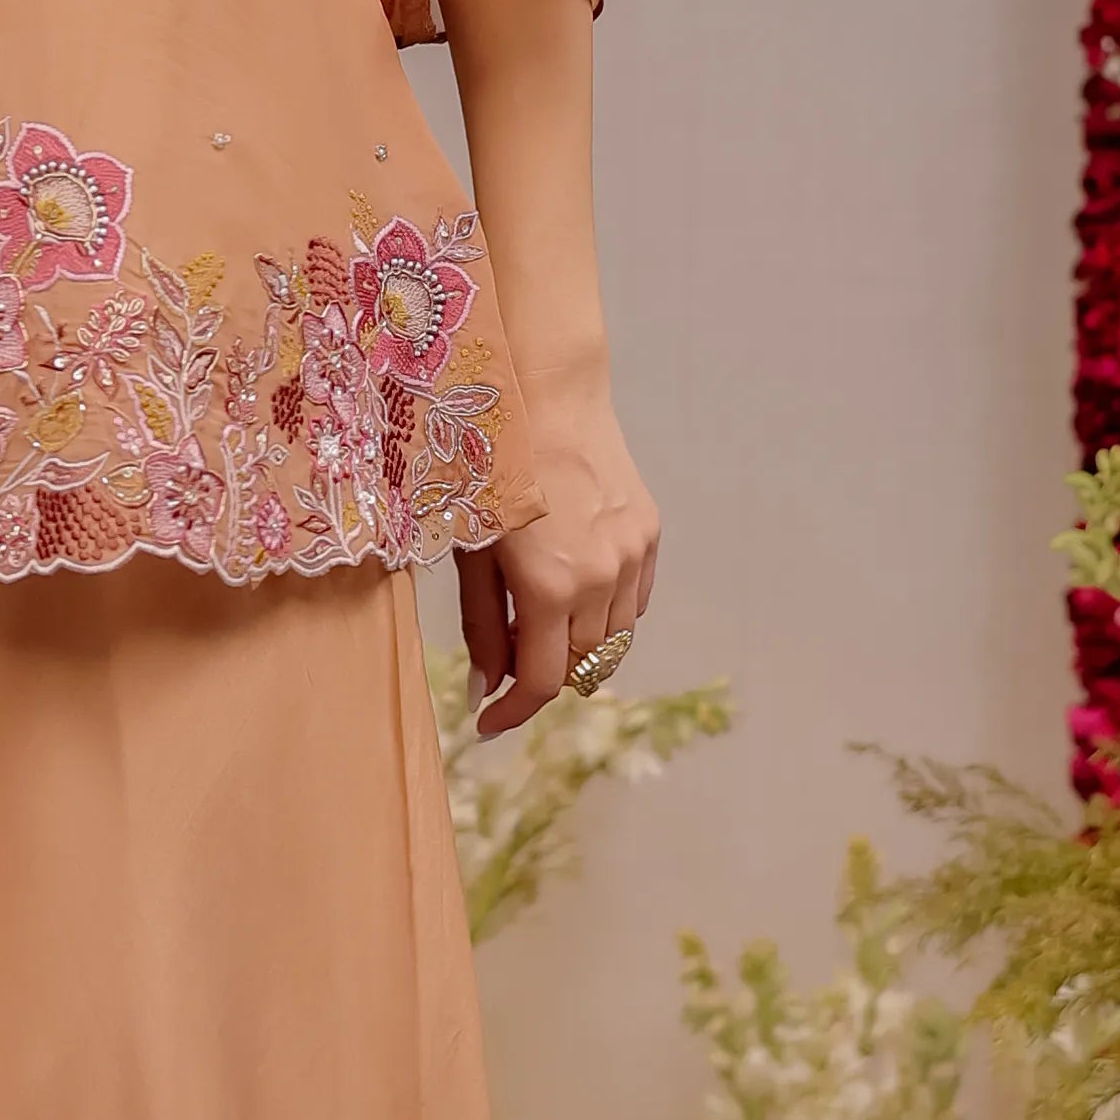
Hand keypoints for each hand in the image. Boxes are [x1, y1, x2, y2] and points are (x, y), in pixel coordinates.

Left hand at [456, 388, 658, 737]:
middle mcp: (602, 578)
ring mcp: (633, 555)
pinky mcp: (648, 534)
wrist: (546, 396)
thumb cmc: (488, 467)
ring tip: (537, 623)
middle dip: (540, 675)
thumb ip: (483, 626)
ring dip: (575, 647)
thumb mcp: (471, 552)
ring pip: (612, 638)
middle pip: (579, 666)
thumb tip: (485, 686)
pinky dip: (604, 614)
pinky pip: (633, 601)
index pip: (541, 682)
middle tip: (504, 663)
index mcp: (550, 587)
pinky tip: (574, 592)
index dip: (512, 713)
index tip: (487, 723)